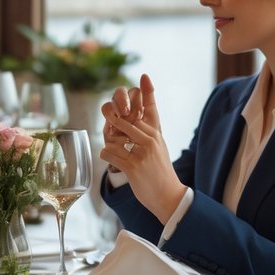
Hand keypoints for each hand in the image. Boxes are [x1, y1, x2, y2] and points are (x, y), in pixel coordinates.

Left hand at [99, 75, 185, 221]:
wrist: (169, 196)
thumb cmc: (159, 169)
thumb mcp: (158, 144)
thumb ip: (148, 126)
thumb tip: (138, 108)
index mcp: (155, 132)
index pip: (144, 108)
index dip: (138, 97)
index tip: (141, 78)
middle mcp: (150, 139)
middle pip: (123, 120)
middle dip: (111, 124)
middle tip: (110, 132)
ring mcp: (142, 152)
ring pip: (113, 138)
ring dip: (109, 144)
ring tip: (115, 152)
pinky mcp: (134, 166)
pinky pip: (109, 153)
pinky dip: (106, 156)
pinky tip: (111, 160)